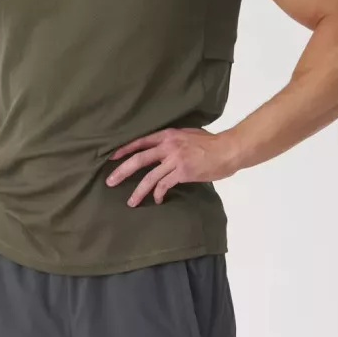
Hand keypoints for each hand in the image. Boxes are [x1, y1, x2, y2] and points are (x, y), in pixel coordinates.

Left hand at [106, 127, 239, 206]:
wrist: (227, 149)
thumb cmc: (211, 144)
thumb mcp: (188, 135)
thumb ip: (173, 141)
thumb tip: (161, 150)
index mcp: (168, 134)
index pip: (140, 141)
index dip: (124, 149)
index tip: (111, 157)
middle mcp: (168, 145)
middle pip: (138, 159)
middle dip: (122, 171)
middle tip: (110, 182)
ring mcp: (175, 159)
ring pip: (149, 177)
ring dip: (138, 191)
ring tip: (131, 202)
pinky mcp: (182, 172)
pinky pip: (164, 185)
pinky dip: (158, 194)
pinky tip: (157, 200)